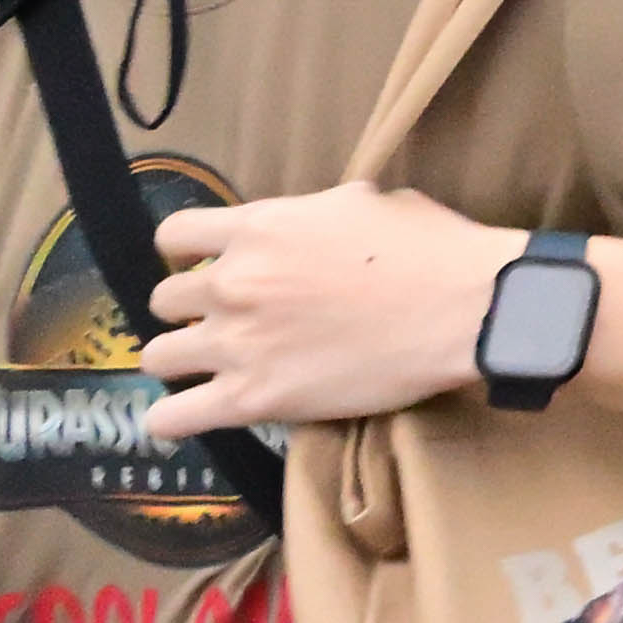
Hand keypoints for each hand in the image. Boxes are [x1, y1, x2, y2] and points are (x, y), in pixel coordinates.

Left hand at [138, 179, 513, 431]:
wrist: (463, 308)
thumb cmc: (427, 247)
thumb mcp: (363, 202)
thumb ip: (309, 217)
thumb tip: (301, 229)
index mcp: (261, 226)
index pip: (174, 235)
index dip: (187, 251)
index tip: (205, 264)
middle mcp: (235, 281)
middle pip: (164, 300)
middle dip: (192, 309)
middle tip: (229, 320)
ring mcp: (238, 342)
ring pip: (158, 356)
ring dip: (182, 359)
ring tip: (212, 367)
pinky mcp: (252, 399)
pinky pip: (171, 419)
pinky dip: (172, 420)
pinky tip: (190, 415)